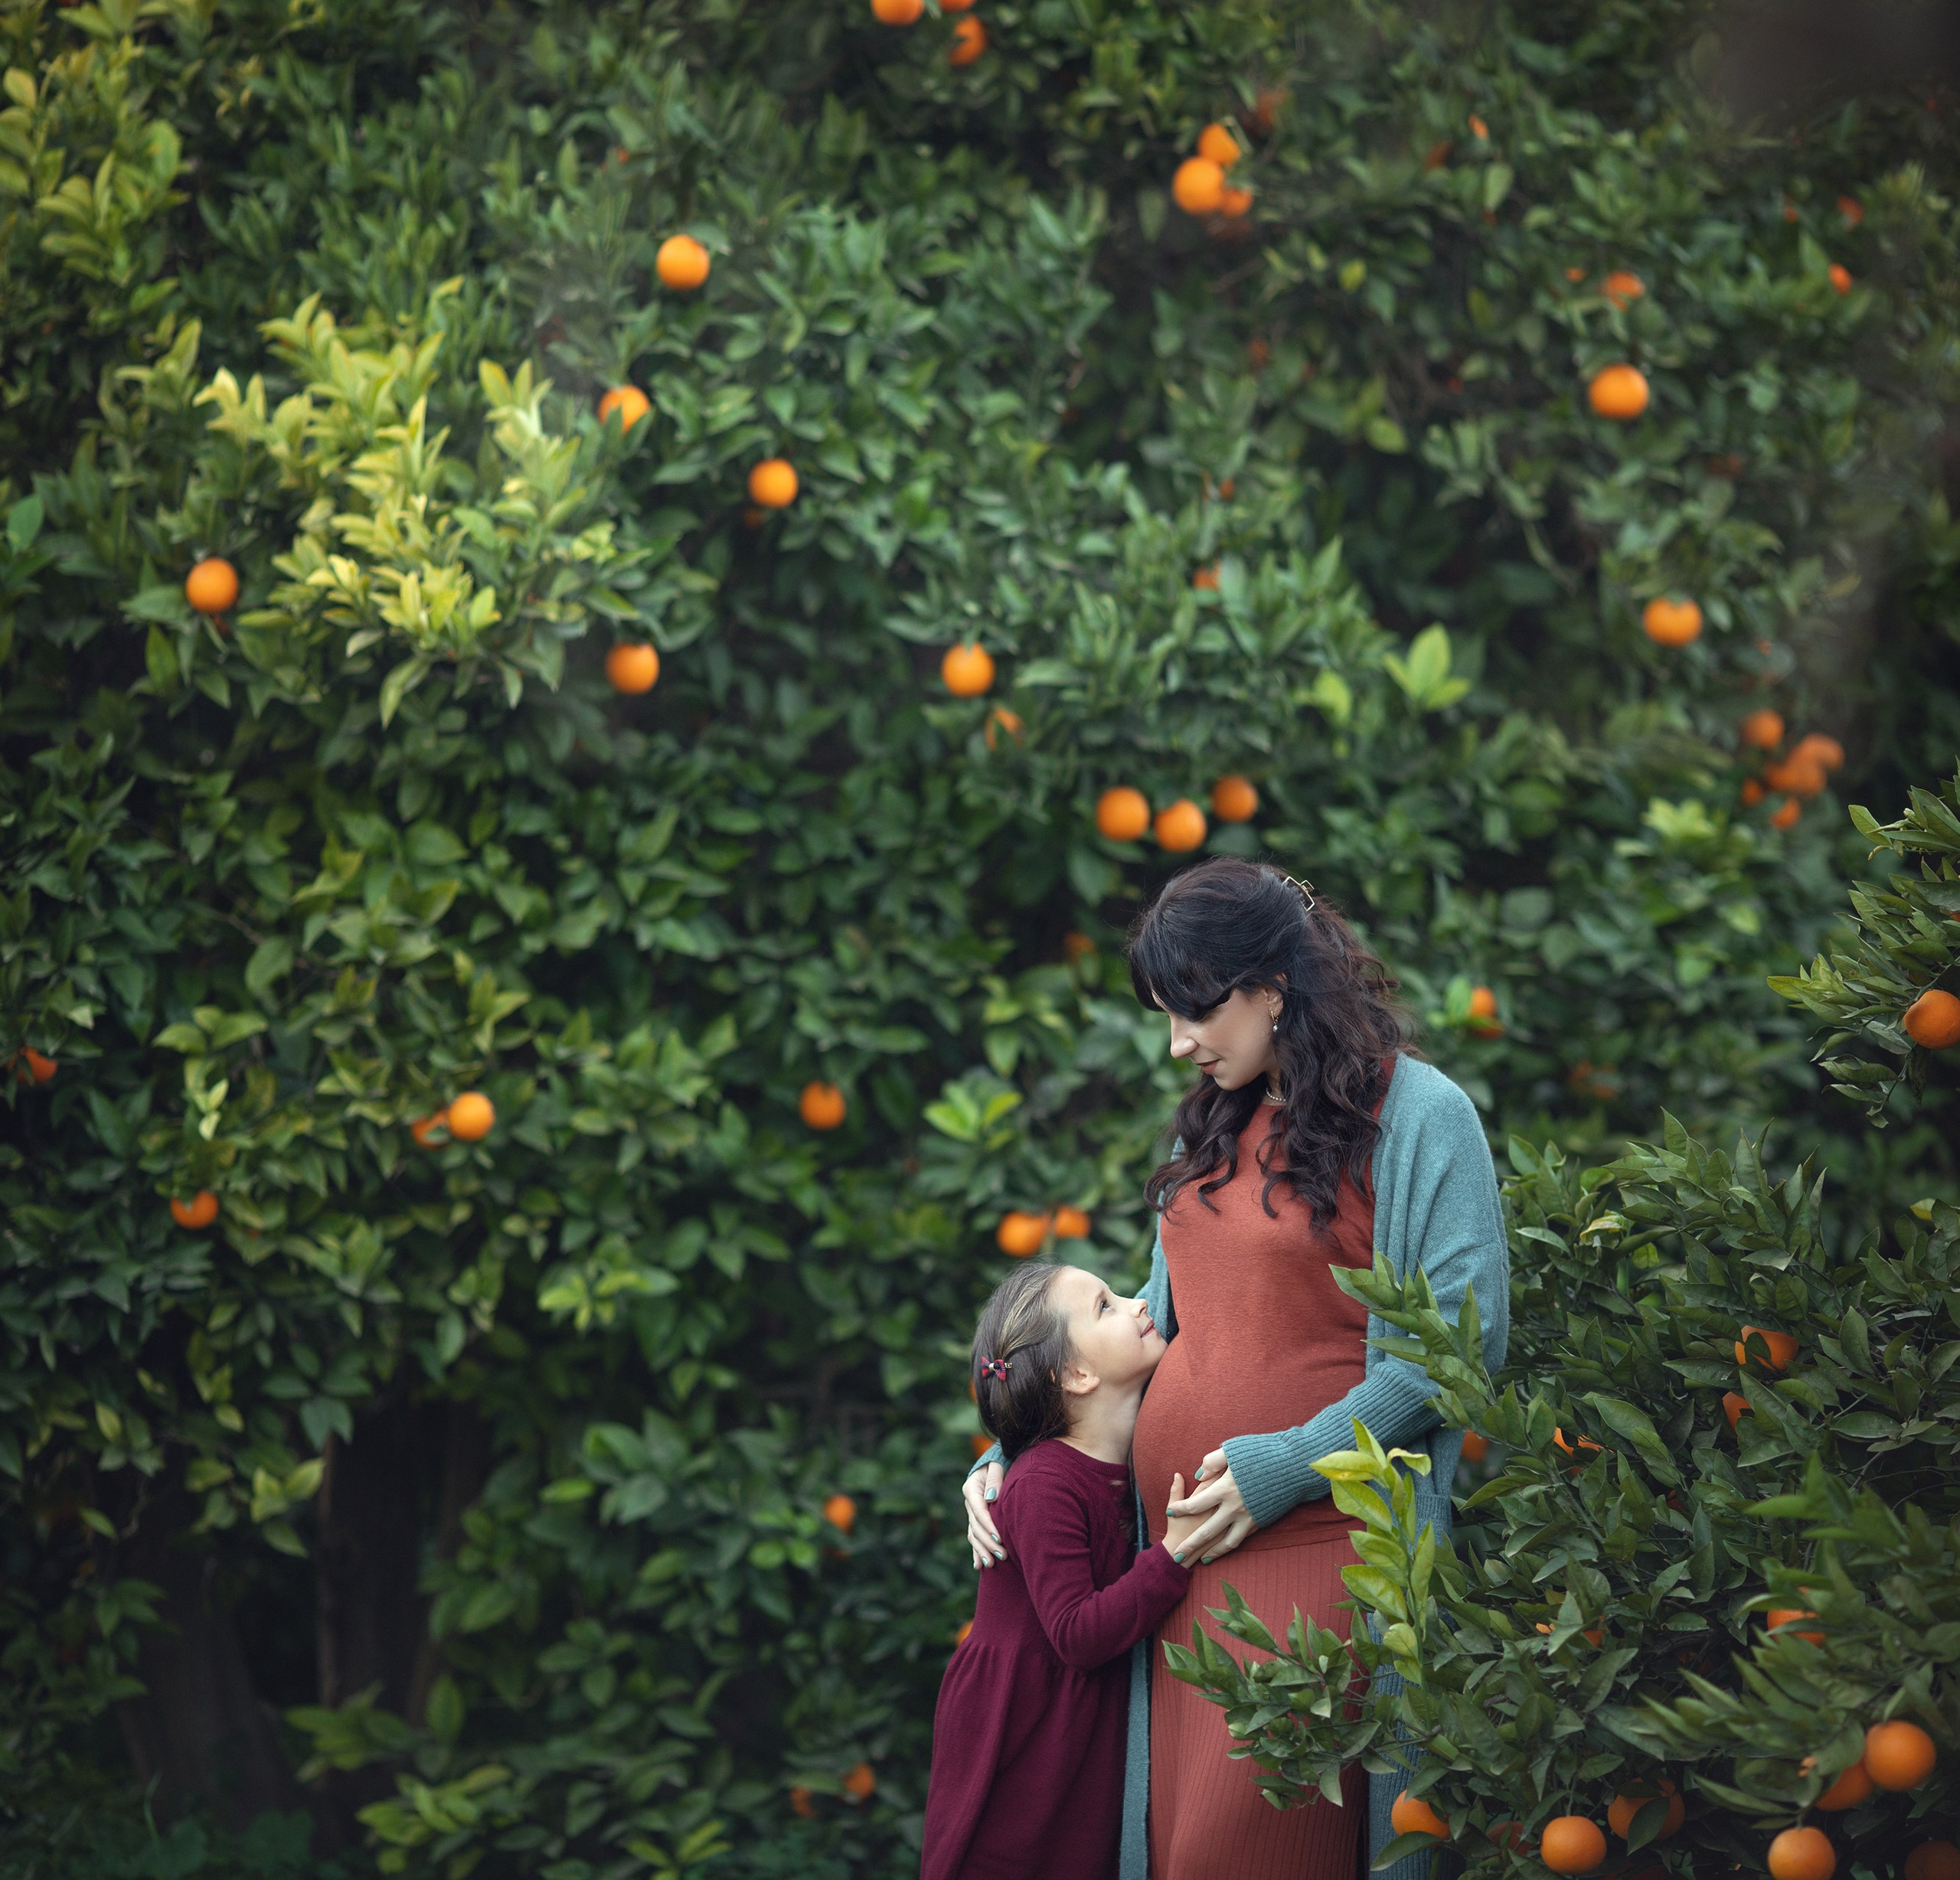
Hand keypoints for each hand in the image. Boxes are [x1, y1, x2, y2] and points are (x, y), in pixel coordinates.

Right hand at [964, 1462, 1005, 1567]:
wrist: (994, 1464)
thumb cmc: (999, 1463)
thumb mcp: (996, 1465)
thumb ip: (994, 1479)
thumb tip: (991, 1498)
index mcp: (971, 1489)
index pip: (979, 1511)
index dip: (988, 1526)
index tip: (999, 1538)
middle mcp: (969, 1503)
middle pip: (976, 1527)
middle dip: (988, 1543)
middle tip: (1003, 1555)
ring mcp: (971, 1513)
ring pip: (974, 1535)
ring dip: (982, 1551)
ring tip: (992, 1564)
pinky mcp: (975, 1520)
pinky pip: (974, 1538)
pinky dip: (976, 1552)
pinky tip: (979, 1566)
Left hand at [1167, 1448, 1255, 1563]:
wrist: (1292, 1466)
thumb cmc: (1260, 1453)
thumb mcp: (1232, 1450)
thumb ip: (1212, 1461)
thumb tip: (1198, 1476)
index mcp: (1225, 1488)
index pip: (1195, 1504)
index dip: (1180, 1509)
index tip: (1170, 1512)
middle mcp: (1234, 1507)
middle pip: (1207, 1531)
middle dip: (1190, 1544)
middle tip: (1177, 1555)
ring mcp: (1248, 1518)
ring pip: (1226, 1542)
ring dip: (1212, 1552)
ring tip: (1201, 1559)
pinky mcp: (1259, 1522)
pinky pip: (1241, 1539)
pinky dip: (1229, 1547)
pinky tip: (1222, 1549)